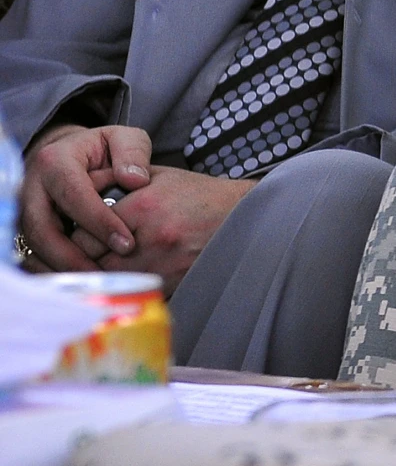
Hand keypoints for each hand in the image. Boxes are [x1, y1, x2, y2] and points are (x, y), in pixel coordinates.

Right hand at [18, 123, 151, 270]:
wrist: (70, 154)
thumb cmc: (102, 149)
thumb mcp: (123, 138)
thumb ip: (133, 153)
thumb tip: (135, 180)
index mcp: (55, 162)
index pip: (74, 195)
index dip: (99, 222)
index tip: (127, 243)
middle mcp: (30, 188)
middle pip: (42, 228)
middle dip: (72, 256)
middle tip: (105, 274)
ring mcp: (23, 210)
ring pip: (33, 245)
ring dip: (61, 268)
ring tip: (94, 284)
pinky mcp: (24, 228)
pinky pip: (32, 254)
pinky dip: (53, 270)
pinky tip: (80, 282)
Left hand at [98, 166, 256, 295]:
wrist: (243, 215)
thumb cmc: (199, 194)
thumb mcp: (159, 177)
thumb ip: (120, 181)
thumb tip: (83, 190)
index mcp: (144, 206)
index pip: (86, 232)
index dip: (82, 233)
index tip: (88, 230)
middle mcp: (152, 237)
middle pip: (94, 259)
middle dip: (92, 253)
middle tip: (98, 246)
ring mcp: (164, 263)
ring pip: (112, 277)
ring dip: (109, 270)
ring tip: (117, 257)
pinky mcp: (175, 281)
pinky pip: (136, 288)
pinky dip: (131, 281)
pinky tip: (137, 268)